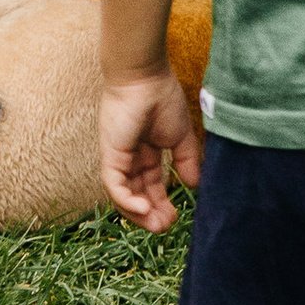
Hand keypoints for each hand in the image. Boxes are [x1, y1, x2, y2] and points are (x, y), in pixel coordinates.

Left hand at [100, 69, 203, 228]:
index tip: (176, 217)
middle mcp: (129, 158)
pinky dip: (127, 201)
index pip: (151, 186)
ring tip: (158, 224)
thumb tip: (194, 186)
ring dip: (139, 215)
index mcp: (145, 153)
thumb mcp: (181, 136)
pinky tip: (145, 208)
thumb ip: (187, 161)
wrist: (146, 76)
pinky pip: (114, 186)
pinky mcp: (110, 155)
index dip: (162, 204)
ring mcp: (117, 157)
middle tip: (166, 227)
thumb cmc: (162, 98)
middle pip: (137, 195)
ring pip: (123, 196)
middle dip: (151, 215)